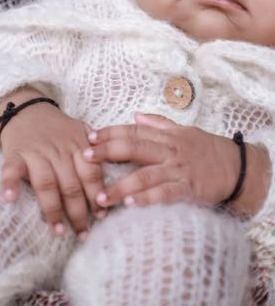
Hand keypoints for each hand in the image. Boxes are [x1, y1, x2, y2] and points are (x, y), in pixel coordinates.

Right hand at [0, 90, 104, 238]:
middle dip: (78, 212)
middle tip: (82, 233)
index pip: (91, 173)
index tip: (102, 217)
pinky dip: (10, 183)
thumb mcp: (80, 132)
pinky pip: (11, 169)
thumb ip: (95, 153)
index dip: (97, 196)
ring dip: (52, 208)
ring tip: (58, 230)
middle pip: (71, 184)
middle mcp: (59, 150)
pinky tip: (10, 199)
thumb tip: (114, 184)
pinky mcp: (14, 153)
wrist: (27, 109)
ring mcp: (36, 152)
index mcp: (78, 145)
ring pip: (46, 182)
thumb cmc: (57, 128)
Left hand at [83, 113, 240, 209]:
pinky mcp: (188, 190)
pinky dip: (148, 199)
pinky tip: (131, 205)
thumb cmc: (205, 149)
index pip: (132, 132)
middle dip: (107, 152)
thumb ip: (158, 124)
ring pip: (146, 176)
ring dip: (122, 186)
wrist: (236, 167)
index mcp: (165, 137)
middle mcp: (168, 151)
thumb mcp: (183, 130)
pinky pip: (165, 194)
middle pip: (134, 148)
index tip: (89, 137)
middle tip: (84, 158)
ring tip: (101, 196)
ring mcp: (177, 171)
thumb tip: (135, 116)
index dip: (110, 133)